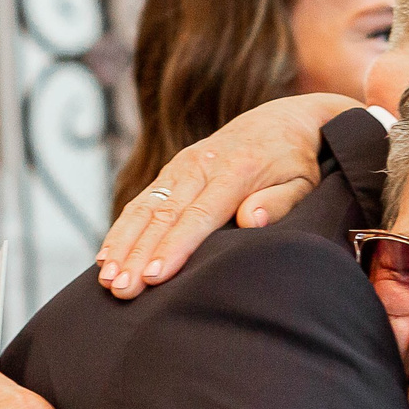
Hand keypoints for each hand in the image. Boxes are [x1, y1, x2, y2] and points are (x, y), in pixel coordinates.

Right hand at [96, 94, 356, 297]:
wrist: (283, 119)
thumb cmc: (296, 161)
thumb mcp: (303, 181)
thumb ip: (279, 202)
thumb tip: (251, 221)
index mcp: (236, 170)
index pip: (199, 215)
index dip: (175, 247)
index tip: (155, 276)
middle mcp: (202, 165)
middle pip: (163, 215)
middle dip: (139, 254)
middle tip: (122, 289)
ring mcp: (181, 166)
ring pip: (144, 208)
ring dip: (122, 244)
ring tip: (106, 279)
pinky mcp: (171, 172)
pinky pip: (140, 202)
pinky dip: (121, 230)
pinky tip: (106, 256)